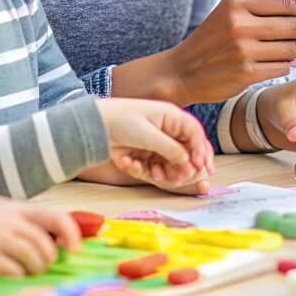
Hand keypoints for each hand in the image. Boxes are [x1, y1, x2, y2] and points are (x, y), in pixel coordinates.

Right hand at [0, 202, 79, 278]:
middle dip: (47, 261)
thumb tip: (53, 241)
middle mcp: (8, 221)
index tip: (74, 250)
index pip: (56, 218)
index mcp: (14, 209)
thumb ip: (21, 223)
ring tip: (23, 273)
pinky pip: (15, 273)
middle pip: (46, 245)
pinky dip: (17, 278)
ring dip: (34, 272)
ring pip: (34, 260)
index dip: (72, 234)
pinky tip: (8, 277)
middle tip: (39, 268)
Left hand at [97, 98, 214, 192]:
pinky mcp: (145, 155)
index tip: (201, 166)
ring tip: (151, 174)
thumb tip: (188, 162)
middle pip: (186, 152)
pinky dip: (143, 170)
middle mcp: (167, 131)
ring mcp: (156, 144)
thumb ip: (171, 149)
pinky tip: (129, 164)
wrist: (93, 126)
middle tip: (176, 178)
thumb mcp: (149, 134)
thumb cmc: (121, 121)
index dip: (201, 150)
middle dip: (182, 167)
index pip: (195, 133)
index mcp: (171, 118)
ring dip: (163, 172)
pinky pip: (153, 168)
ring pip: (171, 164)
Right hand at [165, 0, 295, 104]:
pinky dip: (282, 67)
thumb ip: (268, 6)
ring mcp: (242, 50)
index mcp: (237, 2)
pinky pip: (282, 68)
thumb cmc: (212, 40)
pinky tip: (271, 65)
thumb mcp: (233, 14)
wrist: (181, 71)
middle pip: (294, 26)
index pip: (289, 3)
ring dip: (293, 51)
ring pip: (291, 49)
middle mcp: (239, 23)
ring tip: (282, 51)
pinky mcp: (245, 74)